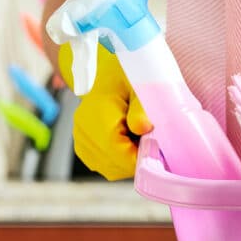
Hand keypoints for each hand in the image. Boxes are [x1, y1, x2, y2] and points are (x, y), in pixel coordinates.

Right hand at [59, 42, 152, 179]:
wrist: (112, 71)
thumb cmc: (130, 76)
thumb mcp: (141, 84)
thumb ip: (142, 106)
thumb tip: (142, 127)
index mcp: (96, 112)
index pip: (114, 150)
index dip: (138, 157)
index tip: (158, 151)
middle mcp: (83, 128)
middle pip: (111, 163)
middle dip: (136, 161)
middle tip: (156, 146)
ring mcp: (81, 138)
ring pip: (108, 168)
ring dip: (129, 163)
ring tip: (144, 143)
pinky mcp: (85, 145)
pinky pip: (104, 165)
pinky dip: (121, 162)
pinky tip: (133, 146)